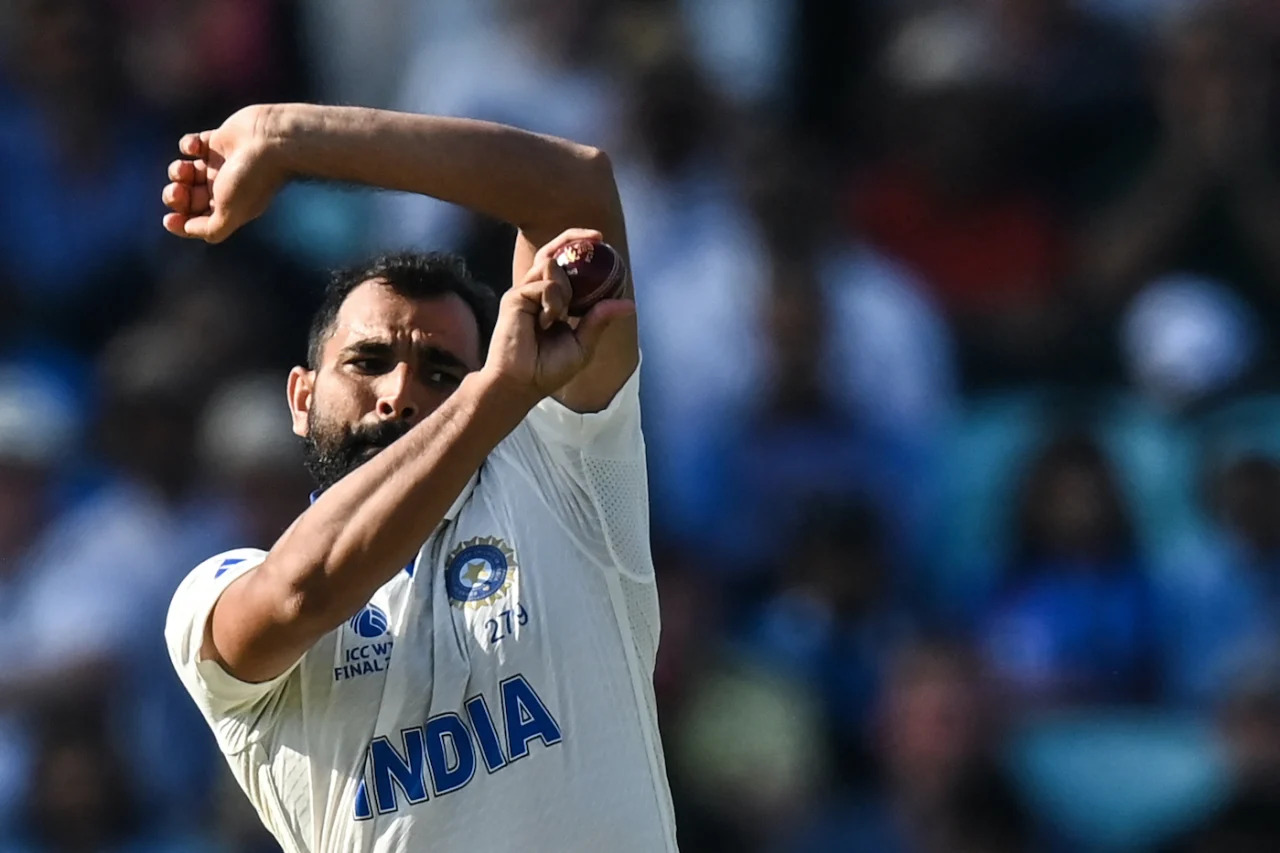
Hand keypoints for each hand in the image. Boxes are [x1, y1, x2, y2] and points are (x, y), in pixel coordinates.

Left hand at [161, 104, 285, 242]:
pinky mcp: (217, 141)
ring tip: (184, 168)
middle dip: (176, 196)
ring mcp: (220, 165)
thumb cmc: (251, 179)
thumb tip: (187, 229)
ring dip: (177, 171)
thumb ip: (210, 229)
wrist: (270, 141)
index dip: (181, 224)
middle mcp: (223, 189)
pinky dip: (187, 145)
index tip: (168, 219)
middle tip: (177, 190)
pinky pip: (192, 145)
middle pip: (188, 198)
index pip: (199, 222)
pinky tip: (195, 146)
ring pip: (186, 172)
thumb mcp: (230, 213)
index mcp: (229, 208)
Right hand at [482, 229, 634, 402]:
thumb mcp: (583, 344)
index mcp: (553, 301)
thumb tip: (629, 304)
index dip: (580, 248)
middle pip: (553, 251)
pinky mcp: (515, 297)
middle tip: (597, 237)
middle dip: (574, 238)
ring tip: (560, 315)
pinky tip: (546, 322)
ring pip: (551, 265)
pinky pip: (543, 284)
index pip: (565, 265)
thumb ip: (599, 320)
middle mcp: (538, 292)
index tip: (602, 241)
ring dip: (565, 287)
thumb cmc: (547, 370)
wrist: (521, 384)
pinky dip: (553, 301)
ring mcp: (525, 292)